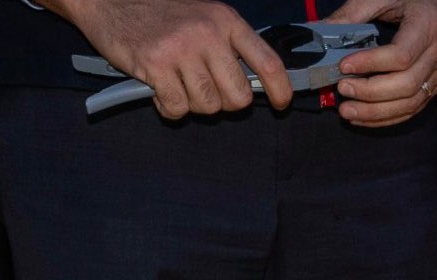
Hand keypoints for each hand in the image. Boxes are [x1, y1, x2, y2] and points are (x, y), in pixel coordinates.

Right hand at [63, 0, 290, 119]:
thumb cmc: (159, 13)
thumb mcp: (203, 18)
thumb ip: (231, 47)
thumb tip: (261, 85)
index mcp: (225, 20)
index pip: (269, 63)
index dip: (281, 90)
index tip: (280, 103)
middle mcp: (207, 33)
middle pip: (239, 97)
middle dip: (225, 102)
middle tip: (205, 88)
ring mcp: (180, 49)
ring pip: (209, 106)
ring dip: (194, 103)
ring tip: (178, 81)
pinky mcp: (155, 65)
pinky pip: (178, 109)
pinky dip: (169, 107)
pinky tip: (160, 88)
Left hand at [328, 0, 436, 128]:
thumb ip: (354, 13)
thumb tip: (320, 31)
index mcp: (426, 27)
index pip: (401, 56)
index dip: (371, 64)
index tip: (344, 66)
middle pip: (406, 85)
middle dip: (371, 92)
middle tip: (342, 89)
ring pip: (410, 103)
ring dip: (376, 112)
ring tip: (348, 110)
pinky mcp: (434, 89)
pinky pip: (412, 110)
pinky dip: (386, 118)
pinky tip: (363, 117)